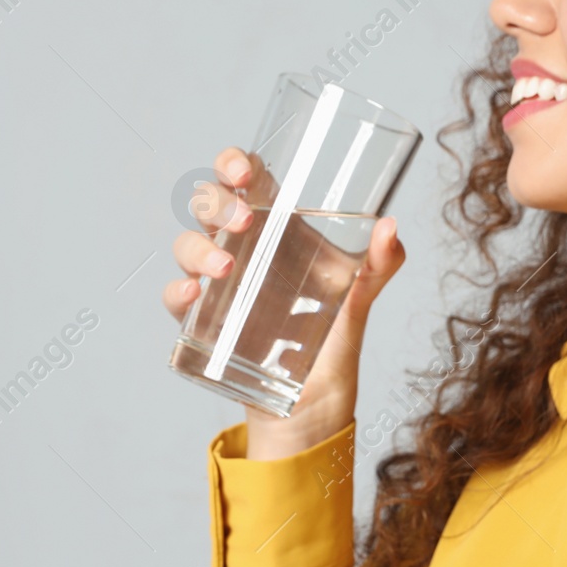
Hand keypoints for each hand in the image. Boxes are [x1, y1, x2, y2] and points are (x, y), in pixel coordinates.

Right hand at [162, 145, 406, 459]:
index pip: (245, 178)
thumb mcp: (360, 298)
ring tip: (225, 269)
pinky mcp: (206, 322)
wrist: (314, 404)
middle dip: (215, 203)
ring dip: (197, 248)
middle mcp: (245, 249)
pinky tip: (192, 294)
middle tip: (242, 222)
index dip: (234, 162)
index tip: (243, 171)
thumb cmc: (334, 340)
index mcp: (278, 228)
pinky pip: (177, 299)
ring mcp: (221, 285)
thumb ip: (380, 263)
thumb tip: (390, 227)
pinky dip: (176, 291)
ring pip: (188, 245)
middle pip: (209, 204)